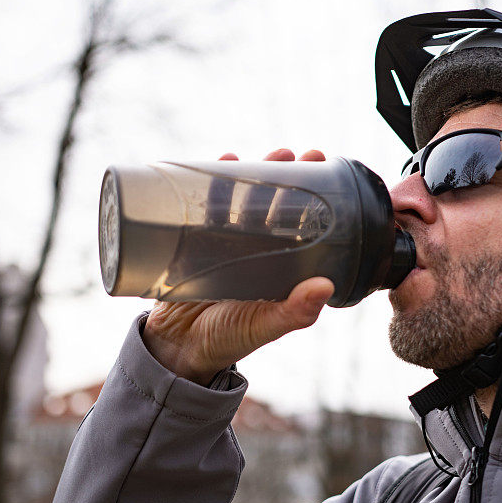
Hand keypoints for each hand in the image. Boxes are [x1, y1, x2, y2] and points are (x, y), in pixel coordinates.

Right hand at [143, 148, 333, 385]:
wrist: (176, 348)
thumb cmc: (228, 339)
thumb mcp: (264, 326)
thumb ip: (294, 312)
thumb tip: (325, 286)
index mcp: (280, 265)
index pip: (301, 224)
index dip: (313, 198)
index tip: (323, 172)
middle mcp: (256, 249)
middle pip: (273, 203)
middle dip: (284, 175)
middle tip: (292, 154)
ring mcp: (225, 241)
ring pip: (242, 198)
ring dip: (252, 173)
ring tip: (263, 155)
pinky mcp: (194, 240)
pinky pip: (204, 205)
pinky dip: (212, 181)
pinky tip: (223, 161)